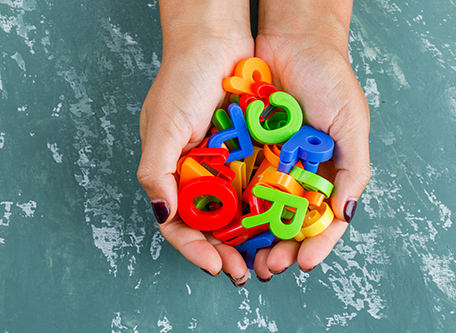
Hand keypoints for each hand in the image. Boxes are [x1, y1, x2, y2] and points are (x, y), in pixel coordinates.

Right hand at [137, 0, 253, 284]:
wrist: (217, 41)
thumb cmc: (183, 79)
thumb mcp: (163, 125)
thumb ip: (156, 171)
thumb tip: (162, 215)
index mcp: (172, 174)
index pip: (180, 224)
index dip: (195, 249)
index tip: (215, 266)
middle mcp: (199, 174)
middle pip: (212, 226)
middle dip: (227, 252)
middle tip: (246, 271)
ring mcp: (227, 165)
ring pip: (239, 212)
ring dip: (250, 238)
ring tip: (266, 257)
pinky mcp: (251, 152)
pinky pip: (260, 186)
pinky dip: (268, 206)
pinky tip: (280, 222)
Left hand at [252, 0, 370, 279]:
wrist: (294, 42)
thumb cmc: (330, 80)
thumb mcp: (352, 124)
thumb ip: (353, 169)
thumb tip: (346, 213)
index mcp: (329, 172)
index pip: (324, 219)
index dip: (316, 244)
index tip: (303, 263)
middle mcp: (300, 173)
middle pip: (290, 222)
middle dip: (281, 248)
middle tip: (268, 267)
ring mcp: (273, 163)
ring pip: (263, 210)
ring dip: (255, 236)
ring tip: (247, 256)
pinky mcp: (248, 150)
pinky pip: (241, 181)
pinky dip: (236, 204)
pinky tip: (229, 222)